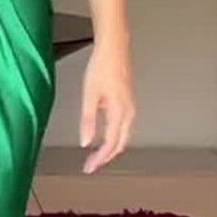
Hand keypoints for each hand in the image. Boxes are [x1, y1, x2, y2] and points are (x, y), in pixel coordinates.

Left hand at [79, 41, 135, 173]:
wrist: (114, 49)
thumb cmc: (102, 67)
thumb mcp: (89, 95)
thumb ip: (88, 120)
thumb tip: (86, 141)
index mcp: (120, 112)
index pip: (111, 144)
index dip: (100, 159)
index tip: (89, 167)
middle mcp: (129, 112)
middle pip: (120, 144)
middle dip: (106, 157)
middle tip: (92, 165)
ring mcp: (131, 107)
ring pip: (124, 136)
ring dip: (111, 148)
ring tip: (97, 156)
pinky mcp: (129, 103)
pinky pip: (125, 127)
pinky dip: (116, 137)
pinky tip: (105, 137)